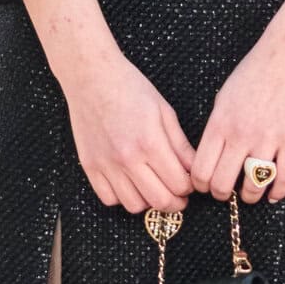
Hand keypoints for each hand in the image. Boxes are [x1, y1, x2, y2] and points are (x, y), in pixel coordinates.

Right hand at [62, 50, 194, 211]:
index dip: (189, 188)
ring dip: (149, 202)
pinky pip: (109, 198)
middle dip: (175, 203)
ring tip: (154, 189)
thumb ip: (180, 145)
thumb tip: (194, 169)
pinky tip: (130, 185)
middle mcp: (128, 158)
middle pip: (159, 201)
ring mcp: (106, 164)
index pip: (179, 184)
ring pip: (134, 206)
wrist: (91, 77)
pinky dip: (122, 198)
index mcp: (150, 142)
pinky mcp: (90, 166)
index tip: (190, 183)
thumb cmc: (130, 88)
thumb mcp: (164, 111)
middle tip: (178, 197)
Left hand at [191, 27, 284, 206]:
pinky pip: (284, 177)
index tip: (204, 186)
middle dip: (221, 194)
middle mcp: (241, 135)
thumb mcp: (224, 97)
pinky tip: (274, 195)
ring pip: (252, 185)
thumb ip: (217, 126)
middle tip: (225, 193)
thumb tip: (210, 155)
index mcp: (220, 124)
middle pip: (222, 183)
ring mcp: (268, 139)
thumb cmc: (254, 73)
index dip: (199, 185)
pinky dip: (277, 192)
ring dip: (249, 196)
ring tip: (250, 195)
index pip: (200, 169)